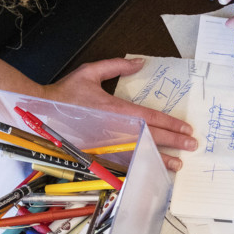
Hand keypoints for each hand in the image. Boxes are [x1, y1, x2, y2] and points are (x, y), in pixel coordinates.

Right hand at [42, 58, 196, 170]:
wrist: (41, 112)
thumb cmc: (65, 93)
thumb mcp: (90, 72)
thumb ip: (117, 66)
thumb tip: (140, 62)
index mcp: (116, 109)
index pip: (152, 117)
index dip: (172, 124)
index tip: (187, 129)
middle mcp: (116, 129)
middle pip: (153, 137)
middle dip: (175, 142)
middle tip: (192, 146)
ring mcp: (108, 145)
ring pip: (142, 154)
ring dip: (161, 160)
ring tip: (179, 164)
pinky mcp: (100, 155)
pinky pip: (125, 163)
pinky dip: (141, 167)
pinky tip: (152, 171)